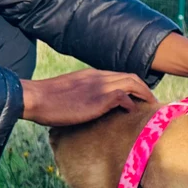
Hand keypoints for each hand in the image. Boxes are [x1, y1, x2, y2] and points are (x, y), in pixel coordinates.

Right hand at [21, 70, 155, 126]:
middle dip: (145, 89)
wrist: (35, 98)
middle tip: (152, 102)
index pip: (121, 75)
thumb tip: (94, 105)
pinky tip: (133, 113)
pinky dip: (131, 104)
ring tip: (150, 107)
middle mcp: (99, 77)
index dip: (135, 85)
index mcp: (93, 74)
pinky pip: (124, 97)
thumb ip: (87, 93)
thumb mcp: (72, 91)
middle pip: (132, 77)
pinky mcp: (99, 98)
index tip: (142, 96)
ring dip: (144, 95)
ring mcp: (100, 86)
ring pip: (132, 83)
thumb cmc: (49, 99)